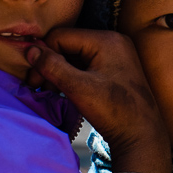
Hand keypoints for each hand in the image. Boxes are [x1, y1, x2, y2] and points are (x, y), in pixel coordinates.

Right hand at [25, 28, 171, 172]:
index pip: (61, 37)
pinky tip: (64, 91)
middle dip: (51, 65)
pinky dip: (72, 76)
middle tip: (39, 87)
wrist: (141, 135)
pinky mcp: (115, 68)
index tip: (34, 80)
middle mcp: (113, 41)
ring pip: (75, 56)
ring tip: (51, 92)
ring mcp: (115, 55)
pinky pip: (86, 65)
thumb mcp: (79, 88)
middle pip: (68, 45)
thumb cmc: (114, 111)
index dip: (43, 56)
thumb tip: (30, 50)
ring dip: (59, 72)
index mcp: (106, 40)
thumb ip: (53, 66)